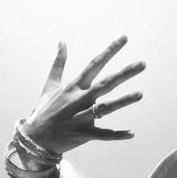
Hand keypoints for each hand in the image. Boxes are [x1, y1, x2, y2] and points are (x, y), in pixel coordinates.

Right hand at [22, 36, 145, 155]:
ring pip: (105, 108)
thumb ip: (58, 63)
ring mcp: (80, 117)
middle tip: (142, 64)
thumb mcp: (50, 85)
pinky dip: (116, 135)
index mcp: (73, 87)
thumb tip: (62, 41)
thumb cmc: (44, 111)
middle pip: (105, 84)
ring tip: (140, 94)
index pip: (94, 64)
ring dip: (123, 101)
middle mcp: (79, 100)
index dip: (110, 50)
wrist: (34, 139)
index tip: (125, 38)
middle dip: (124, 74)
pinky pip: (102, 135)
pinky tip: (131, 133)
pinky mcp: (82, 134)